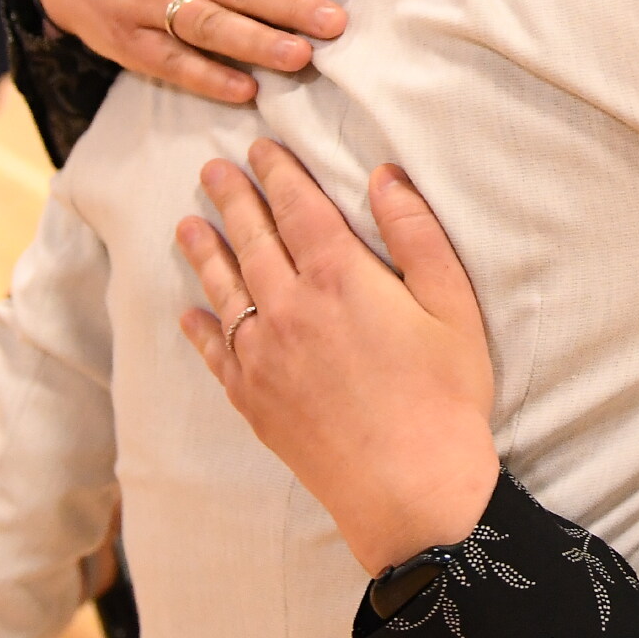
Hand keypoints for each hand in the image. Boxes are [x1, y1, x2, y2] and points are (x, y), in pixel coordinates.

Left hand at [178, 143, 498, 575]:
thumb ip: (415, 233)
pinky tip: (189, 311)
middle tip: (213, 169)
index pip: (299, 207)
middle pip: (253, 239)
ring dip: (205, 251)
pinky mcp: (254, 400)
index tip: (261, 148)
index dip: (279, 172)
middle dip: (233, 198)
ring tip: (186, 224)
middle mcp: (290, 308)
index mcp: (341, 276)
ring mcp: (264, 357)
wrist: (412, 489)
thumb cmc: (445, 394)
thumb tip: (385, 175)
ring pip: (225, 289)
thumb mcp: (452, 303)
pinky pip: (215, 353)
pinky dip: (200, 327)